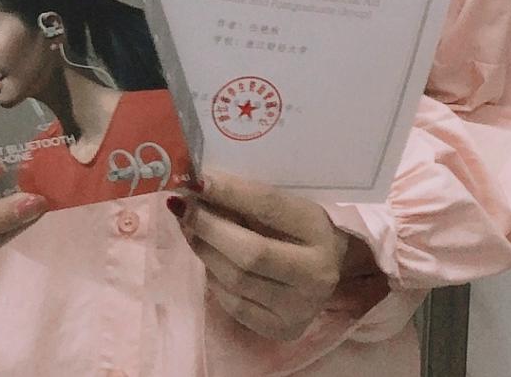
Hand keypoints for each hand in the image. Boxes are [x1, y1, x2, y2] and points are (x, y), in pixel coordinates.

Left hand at [173, 170, 377, 341]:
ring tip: (188, 227)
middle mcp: (315, 274)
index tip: (195, 180)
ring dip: (204, 250)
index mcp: (318, 230)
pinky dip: (214, 278)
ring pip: (236, 280)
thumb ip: (246, 199)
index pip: (268, 206)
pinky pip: (234, 304)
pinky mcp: (281, 330)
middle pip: (250, 252)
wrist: (330, 273)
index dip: (229, 192)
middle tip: (181, 206)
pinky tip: (208, 259)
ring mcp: (299, 308)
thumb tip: (196, 187)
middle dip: (208, 226)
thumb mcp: (284, 206)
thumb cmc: (298, 229)